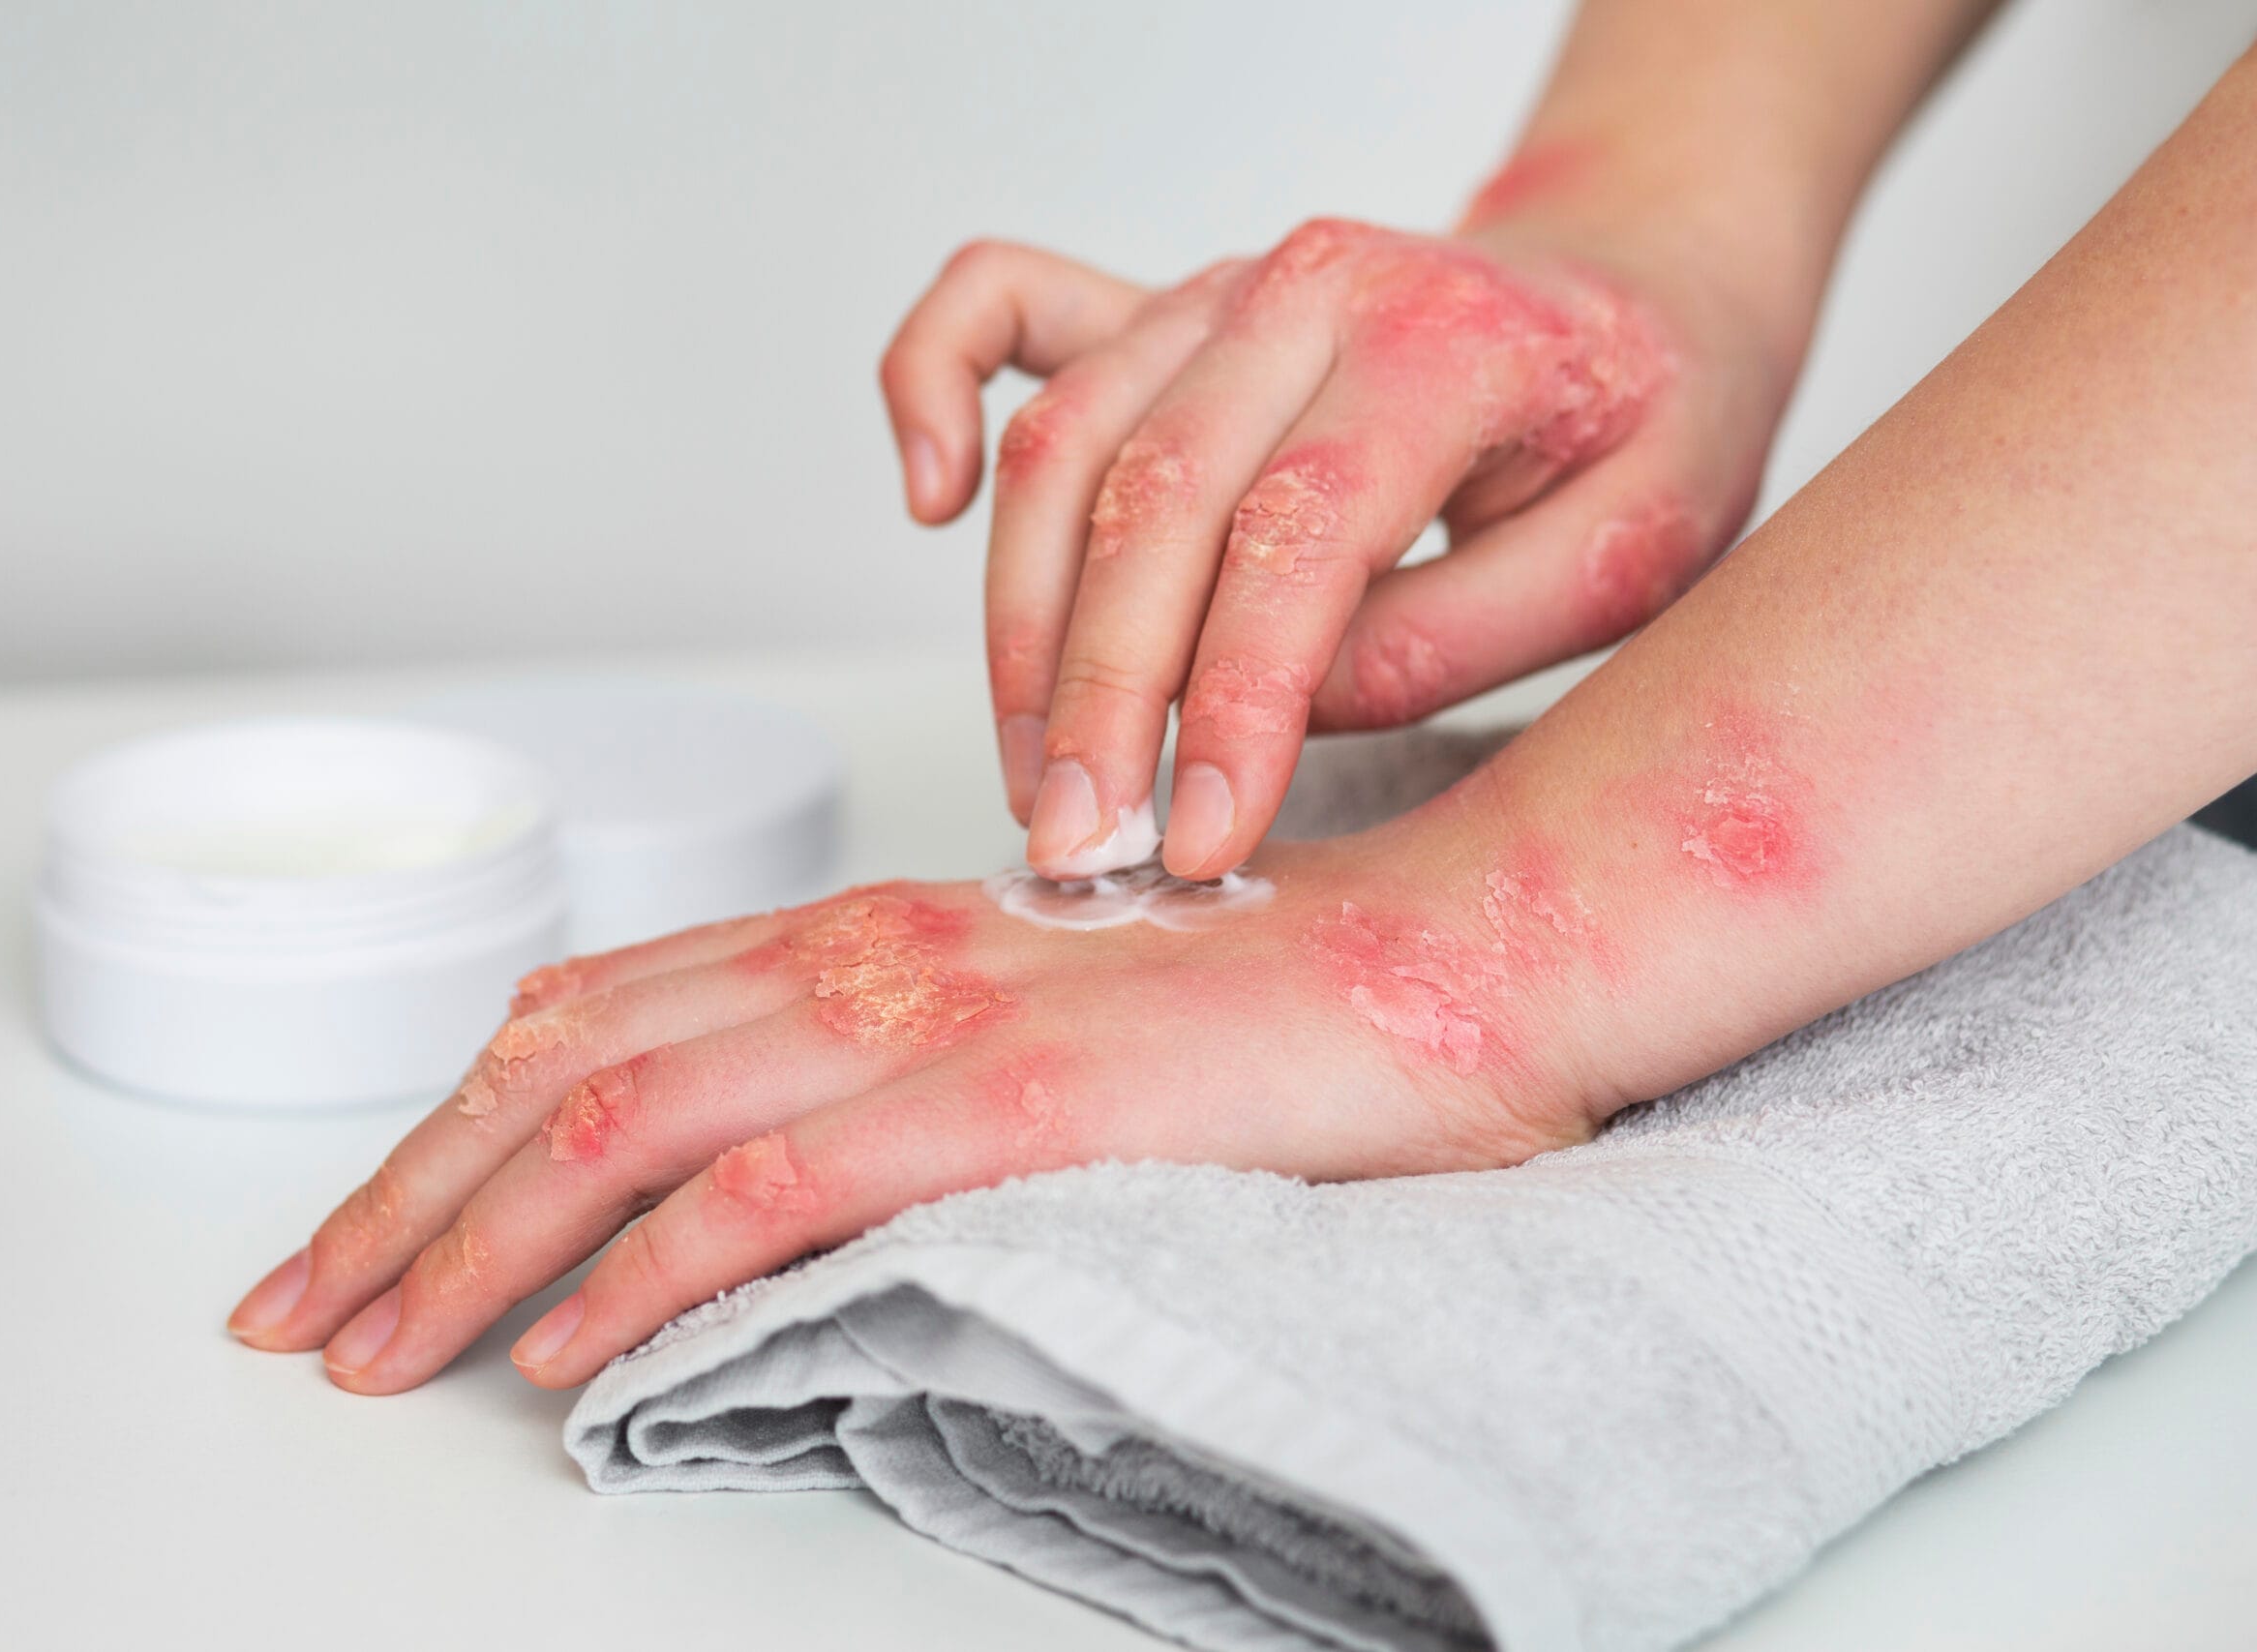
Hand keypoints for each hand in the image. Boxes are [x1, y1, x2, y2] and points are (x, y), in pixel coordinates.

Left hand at [226, 820, 1605, 1394]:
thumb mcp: (1037, 1018)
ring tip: (374, 1347)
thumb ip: (900, 1063)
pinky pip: (767, 1191)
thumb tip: (773, 1167)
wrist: (1443, 966)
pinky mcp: (1000, 1101)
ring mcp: (924, 1018)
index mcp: (864, 931)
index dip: (456, 1117)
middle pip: (563, 1063)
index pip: (597, 1011)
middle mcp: (862, 952)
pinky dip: (644, 1272)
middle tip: (298, 1302)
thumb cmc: (1259, 1012)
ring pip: (624, 1119)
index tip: (366, 1218)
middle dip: (406, 1190)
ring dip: (474, 1240)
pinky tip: (568, 1353)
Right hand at [879, 216, 1790, 878]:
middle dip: (1100, 697)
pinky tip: (928, 499)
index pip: (1298, 532)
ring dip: (1022, 625)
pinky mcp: (1160, 308)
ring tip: (1036, 777)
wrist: (1636, 291)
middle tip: (1080, 847)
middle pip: (1149, 494)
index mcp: (1444, 336)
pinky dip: (932, 381)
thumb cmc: (1646, 424)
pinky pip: (1000, 305)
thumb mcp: (1636, 554)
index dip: (1235, 705)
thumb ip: (1457, 633)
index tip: (1202, 842)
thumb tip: (1279, 710)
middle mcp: (1308, 289)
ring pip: (1060, 444)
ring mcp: (1217, 288)